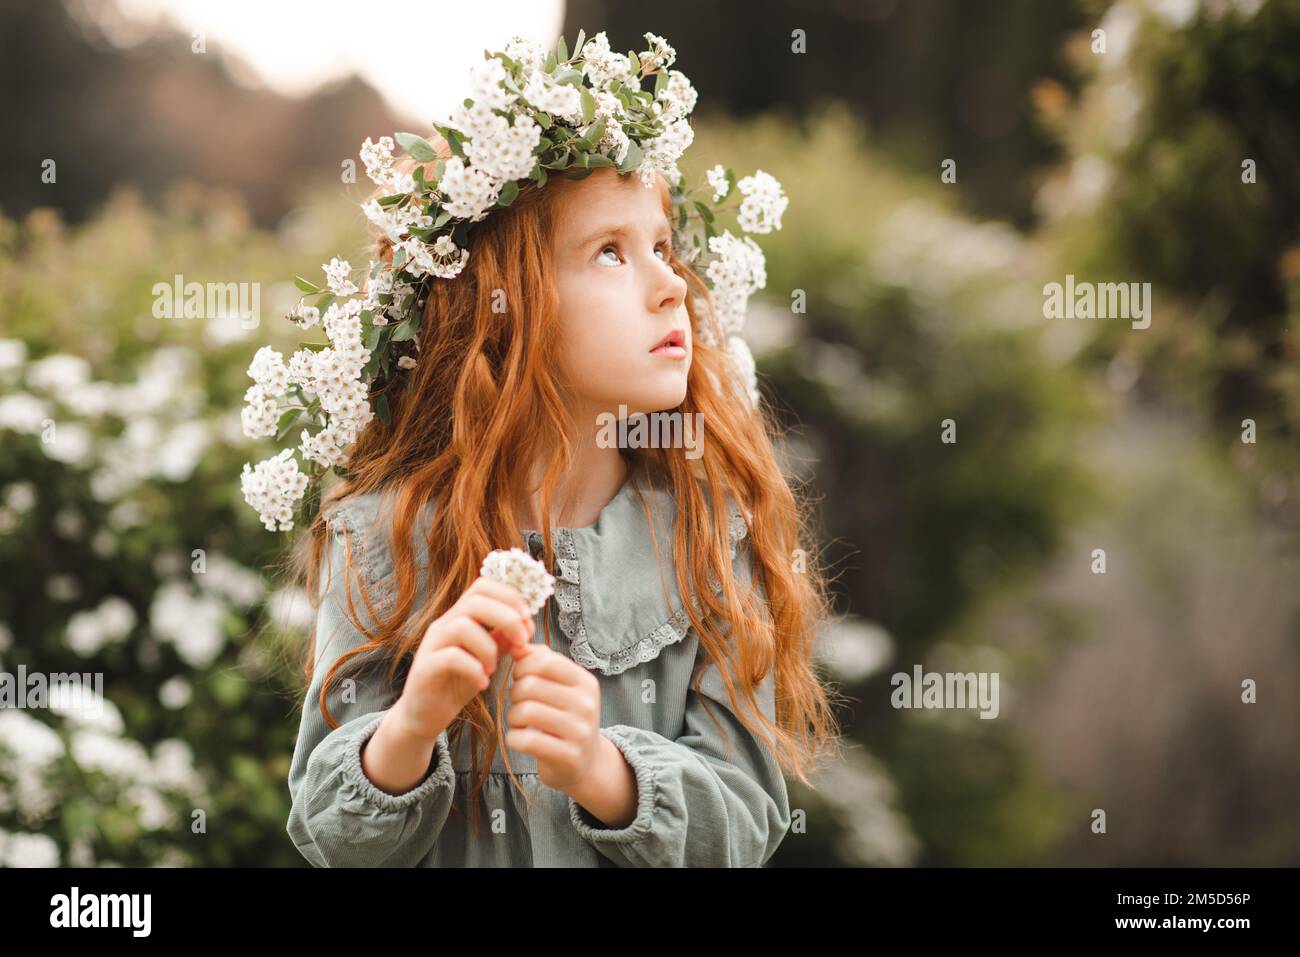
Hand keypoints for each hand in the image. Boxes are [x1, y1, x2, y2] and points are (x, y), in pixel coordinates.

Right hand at [394, 575, 535, 740]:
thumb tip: (527, 625)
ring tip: (494, 669)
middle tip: (520, 643)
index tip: (527, 620)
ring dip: (488, 647)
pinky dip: (473, 669)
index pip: (483, 586)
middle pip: (475, 601)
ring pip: (462, 626)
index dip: (509, 596)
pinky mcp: (425, 667)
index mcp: (460, 616)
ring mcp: (432, 644)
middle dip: (507, 619)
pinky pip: (451, 657)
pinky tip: (482, 684)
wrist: (425, 714)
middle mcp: (444, 624)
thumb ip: (503, 639)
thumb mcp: (487, 658)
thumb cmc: (457, 682)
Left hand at [504, 643, 601, 791]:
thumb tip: (518, 645)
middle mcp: (587, 704)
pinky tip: (521, 739)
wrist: (586, 763)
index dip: (523, 667)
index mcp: (585, 682)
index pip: (544, 661)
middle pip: (529, 686)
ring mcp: (579, 731)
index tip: (522, 678)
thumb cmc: (565, 718)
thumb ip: (541, 661)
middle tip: (519, 703)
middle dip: (514, 694)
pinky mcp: (567, 756)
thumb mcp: (561, 687)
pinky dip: (514, 739)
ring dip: (513, 717)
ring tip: (519, 721)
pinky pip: (525, 740)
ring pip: (525, 712)